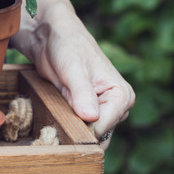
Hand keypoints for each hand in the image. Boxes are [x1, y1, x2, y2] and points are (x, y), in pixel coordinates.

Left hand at [3, 0, 134, 149]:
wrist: (51, 37)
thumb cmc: (66, 46)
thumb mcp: (73, 69)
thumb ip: (82, 93)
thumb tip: (91, 117)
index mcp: (121, 95)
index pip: (104, 127)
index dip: (82, 131)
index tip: (61, 127)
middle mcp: (116, 106)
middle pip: (98, 136)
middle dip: (76, 135)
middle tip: (53, 129)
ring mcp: (101, 111)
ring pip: (87, 136)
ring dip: (69, 132)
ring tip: (52, 119)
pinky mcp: (85, 112)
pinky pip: (77, 130)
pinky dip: (64, 128)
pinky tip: (52, 118)